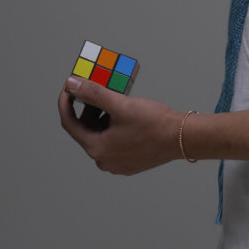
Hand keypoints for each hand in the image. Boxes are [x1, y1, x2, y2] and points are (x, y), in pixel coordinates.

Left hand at [57, 77, 182, 174]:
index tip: (69, 88)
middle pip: (86, 130)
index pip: (70, 124)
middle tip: (97, 90)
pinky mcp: (130, 162)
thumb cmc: (154, 123)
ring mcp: (118, 164)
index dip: (66, 103)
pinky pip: (114, 142)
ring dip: (103, 117)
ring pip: (101, 136)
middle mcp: (104, 161)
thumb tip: (71, 84)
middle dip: (89, 108)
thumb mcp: (120, 104)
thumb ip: (93, 93)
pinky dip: (114, 127)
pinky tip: (125, 115)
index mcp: (97, 149)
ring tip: (115, 100)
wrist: (182, 138)